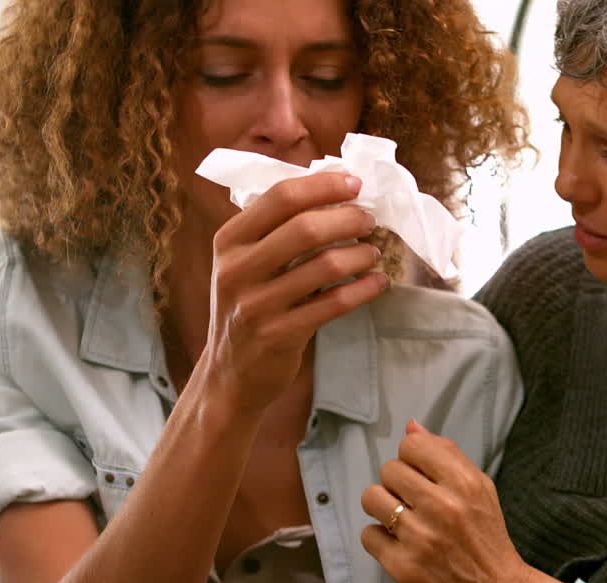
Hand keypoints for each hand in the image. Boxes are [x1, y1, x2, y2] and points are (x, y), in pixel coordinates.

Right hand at [200, 173, 386, 415]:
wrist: (229, 375)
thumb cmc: (248, 308)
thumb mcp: (245, 264)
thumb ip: (276, 230)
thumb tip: (334, 191)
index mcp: (229, 240)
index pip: (281, 196)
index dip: (324, 185)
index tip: (355, 184)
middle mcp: (237, 269)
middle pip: (306, 227)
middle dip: (348, 218)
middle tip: (369, 220)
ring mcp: (256, 305)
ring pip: (325, 265)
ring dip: (360, 254)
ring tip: (373, 252)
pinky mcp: (279, 335)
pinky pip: (334, 304)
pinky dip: (364, 289)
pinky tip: (378, 282)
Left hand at [361, 422, 569, 582]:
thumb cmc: (488, 538)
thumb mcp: (480, 489)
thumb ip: (447, 455)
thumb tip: (411, 427)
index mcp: (463, 483)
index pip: (412, 446)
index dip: (412, 458)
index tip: (421, 474)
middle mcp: (441, 507)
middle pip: (390, 470)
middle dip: (399, 483)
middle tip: (414, 502)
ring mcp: (419, 538)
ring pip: (372, 498)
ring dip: (384, 507)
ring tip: (402, 520)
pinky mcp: (402, 567)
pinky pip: (369, 534)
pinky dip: (382, 539)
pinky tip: (401, 545)